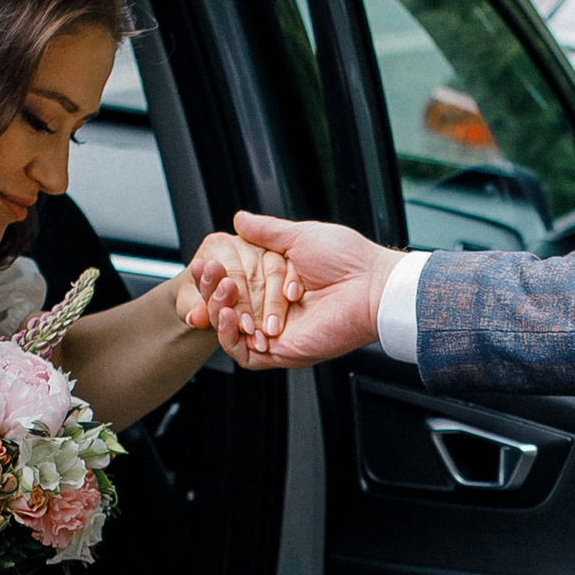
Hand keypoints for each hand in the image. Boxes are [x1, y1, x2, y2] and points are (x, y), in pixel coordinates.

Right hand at [194, 213, 397, 367]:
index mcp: (278, 286)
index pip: (236, 287)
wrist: (371, 285)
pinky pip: (246, 355)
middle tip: (207, 273)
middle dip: (211, 293)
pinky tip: (228, 316)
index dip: (215, 278)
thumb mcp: (300, 236)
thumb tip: (240, 219)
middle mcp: (276, 311)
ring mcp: (279, 334)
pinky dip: (230, 338)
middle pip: (229, 310)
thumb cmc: (348, 260)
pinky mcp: (284, 352)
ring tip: (221, 290)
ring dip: (218, 312)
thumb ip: (267, 232)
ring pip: (233, 333)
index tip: (204, 263)